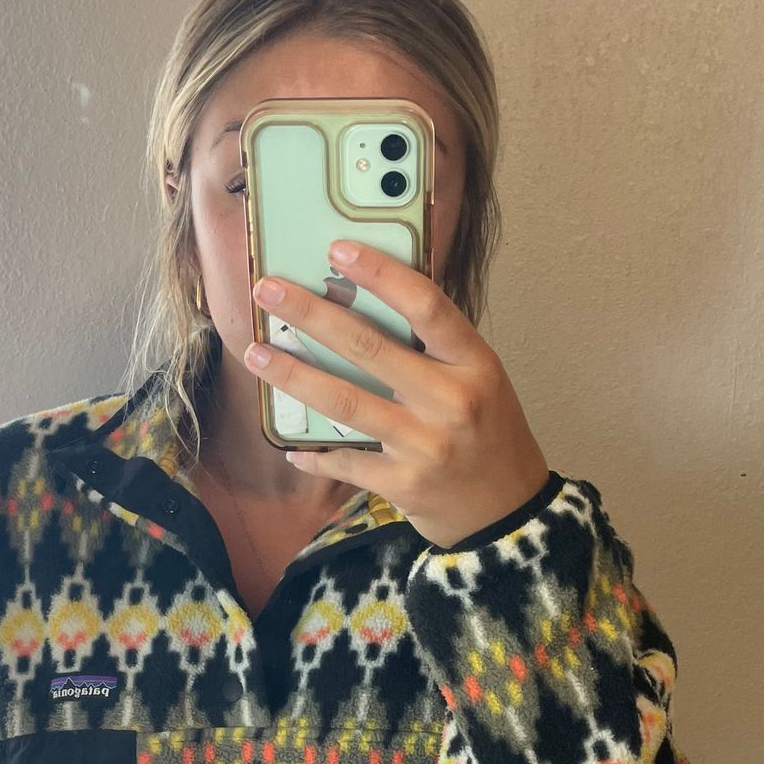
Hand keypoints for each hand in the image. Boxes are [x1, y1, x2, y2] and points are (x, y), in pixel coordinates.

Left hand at [245, 239, 552, 549]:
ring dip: (293, 376)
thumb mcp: (481, 382)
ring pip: (345, 402)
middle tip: (268, 291)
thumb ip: (437, 350)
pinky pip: (346, 461)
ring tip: (256, 354)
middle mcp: (451, 400)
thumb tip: (366, 306)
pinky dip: (314, 455)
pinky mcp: (404, 484)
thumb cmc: (490, 436)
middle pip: (369, 347)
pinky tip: (291, 448)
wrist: (507, 513)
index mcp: (475, 364)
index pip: (426, 306)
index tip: (337, 250)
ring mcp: (425, 445)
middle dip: (311, 314)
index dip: (380, 274)